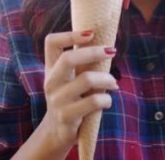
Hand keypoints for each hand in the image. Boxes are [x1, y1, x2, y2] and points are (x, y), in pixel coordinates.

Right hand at [40, 30, 118, 150]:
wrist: (56, 132)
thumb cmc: (71, 100)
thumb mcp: (69, 80)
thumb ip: (80, 65)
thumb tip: (108, 47)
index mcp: (51, 69)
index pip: (51, 43)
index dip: (70, 35)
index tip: (91, 33)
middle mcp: (51, 82)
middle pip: (68, 59)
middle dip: (94, 52)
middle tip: (112, 51)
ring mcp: (57, 100)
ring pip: (86, 79)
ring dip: (107, 79)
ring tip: (113, 83)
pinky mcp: (66, 116)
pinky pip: (93, 102)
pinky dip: (106, 99)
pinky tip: (107, 101)